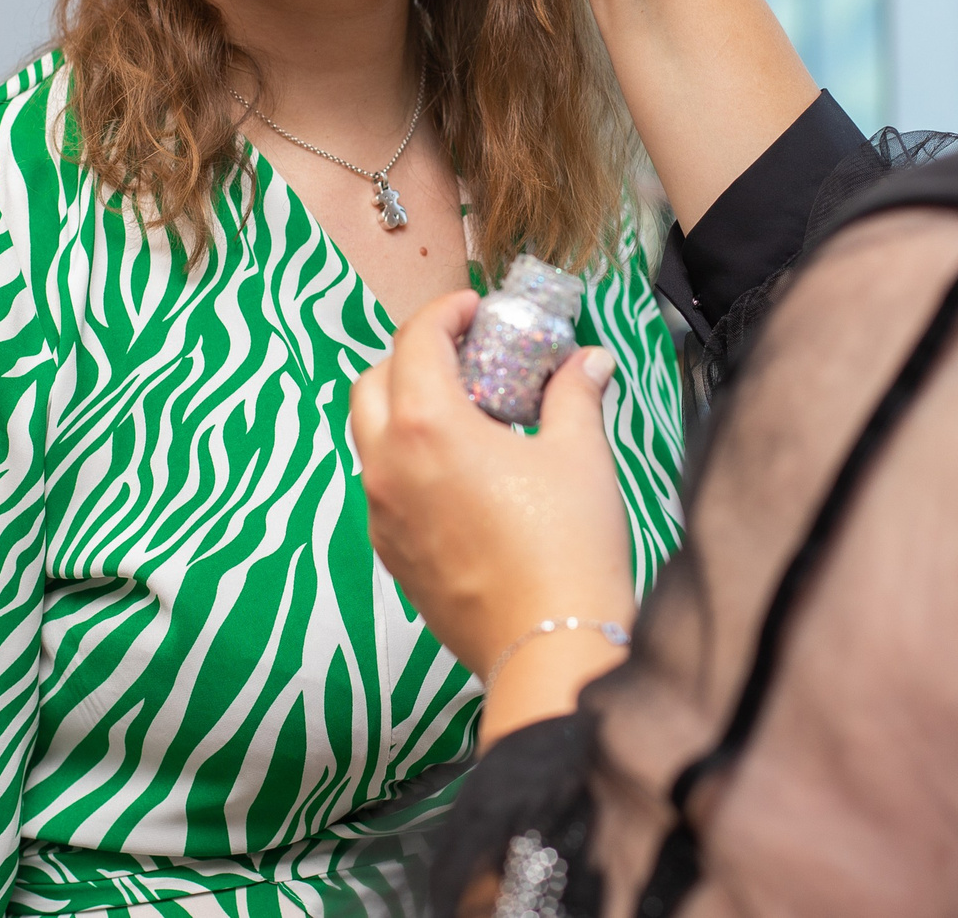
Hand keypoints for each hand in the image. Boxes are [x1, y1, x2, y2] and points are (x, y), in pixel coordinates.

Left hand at [352, 291, 637, 739]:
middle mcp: (388, 467)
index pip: (415, 341)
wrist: (550, 647)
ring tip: (466, 411)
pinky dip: (407, 460)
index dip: (444, 313)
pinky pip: (383, 487)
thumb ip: (575, 394)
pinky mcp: (392, 554)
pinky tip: (462, 471)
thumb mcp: (580, 454)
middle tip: (465, 353)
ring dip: (404, 408)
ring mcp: (382, 515)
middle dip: (412, 355)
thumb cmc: (567, 549)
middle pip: (372, 382)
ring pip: (369, 437)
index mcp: (427, 427)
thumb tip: (588, 361)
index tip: (474, 309)